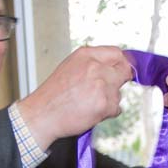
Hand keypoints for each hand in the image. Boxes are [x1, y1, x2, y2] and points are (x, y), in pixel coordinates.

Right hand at [17, 46, 133, 149]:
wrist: (43, 114)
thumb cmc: (53, 95)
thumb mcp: (70, 67)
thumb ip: (92, 64)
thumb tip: (112, 66)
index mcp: (86, 55)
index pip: (117, 53)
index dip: (122, 63)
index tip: (123, 70)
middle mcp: (95, 67)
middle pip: (125, 70)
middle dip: (119, 81)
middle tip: (107, 90)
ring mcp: (102, 85)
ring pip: (119, 92)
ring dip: (110, 100)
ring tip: (90, 103)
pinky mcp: (105, 103)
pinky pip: (117, 108)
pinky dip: (107, 113)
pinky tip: (91, 111)